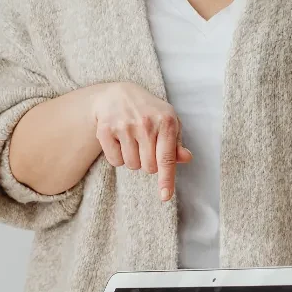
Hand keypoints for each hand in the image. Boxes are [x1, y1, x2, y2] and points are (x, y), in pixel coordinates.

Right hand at [92, 82, 191, 200]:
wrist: (120, 95)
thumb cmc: (150, 113)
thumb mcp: (168, 123)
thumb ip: (176, 144)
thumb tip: (186, 158)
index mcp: (166, 121)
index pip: (166, 158)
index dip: (166, 179)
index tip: (165, 196)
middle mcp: (145, 123)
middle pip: (148, 167)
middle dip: (148, 163)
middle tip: (145, 146)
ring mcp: (124, 126)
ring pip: (132, 166)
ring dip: (133, 160)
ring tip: (132, 141)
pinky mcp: (106, 130)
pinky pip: (115, 161)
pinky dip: (118, 157)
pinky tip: (119, 140)